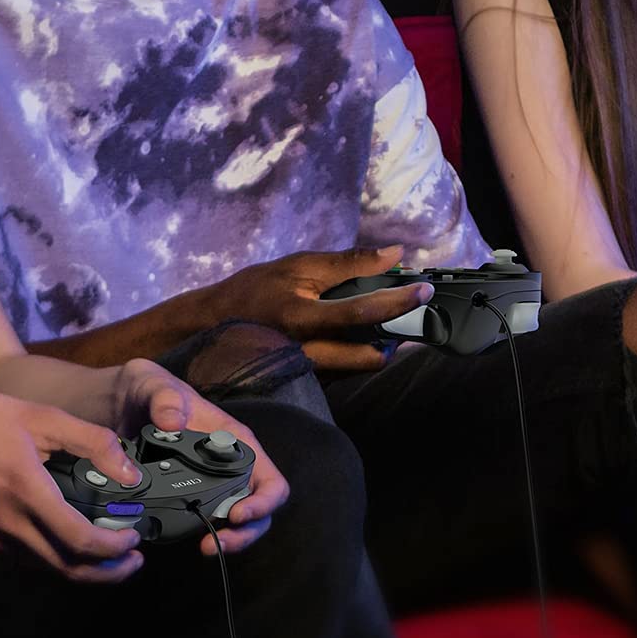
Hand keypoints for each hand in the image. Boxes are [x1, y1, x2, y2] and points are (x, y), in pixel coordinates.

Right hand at [0, 382, 147, 582]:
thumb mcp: (43, 415)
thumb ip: (92, 442)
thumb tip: (130, 473)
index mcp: (26, 490)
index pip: (78, 541)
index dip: (112, 550)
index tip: (134, 542)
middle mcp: (2, 523)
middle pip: (62, 567)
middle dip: (103, 572)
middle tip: (131, 563)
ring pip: (35, 563)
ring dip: (71, 563)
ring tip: (99, 548)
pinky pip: (9, 552)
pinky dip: (37, 549)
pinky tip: (51, 531)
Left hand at [113, 360, 289, 556]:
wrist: (120, 405)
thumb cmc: (148, 389)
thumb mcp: (154, 386)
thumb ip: (164, 398)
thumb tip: (172, 422)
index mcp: (233, 439)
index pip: (268, 477)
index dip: (262, 501)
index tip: (238, 514)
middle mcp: (229, 465)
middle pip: (257, 507)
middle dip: (245, 532)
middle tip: (215, 542)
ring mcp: (210, 484)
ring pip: (237, 521)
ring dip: (228, 539)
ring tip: (205, 547)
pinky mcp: (189, 497)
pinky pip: (206, 521)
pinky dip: (203, 534)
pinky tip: (185, 540)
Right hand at [209, 246, 433, 372]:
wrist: (213, 325)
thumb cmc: (255, 290)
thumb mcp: (298, 266)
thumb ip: (348, 263)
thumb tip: (394, 254)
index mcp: (302, 317)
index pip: (361, 311)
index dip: (398, 301)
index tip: (424, 290)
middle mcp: (306, 352)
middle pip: (369, 357)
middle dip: (395, 337)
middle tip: (405, 314)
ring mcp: (306, 373)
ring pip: (359, 369)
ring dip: (378, 346)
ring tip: (379, 320)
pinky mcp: (306, 383)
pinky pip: (345, 374)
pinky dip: (357, 354)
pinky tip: (353, 334)